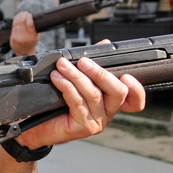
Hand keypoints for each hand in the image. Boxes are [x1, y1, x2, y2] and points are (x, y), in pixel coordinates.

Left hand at [9, 11, 38, 55]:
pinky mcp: (12, 38)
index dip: (29, 17)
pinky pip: (13, 27)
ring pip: (16, 24)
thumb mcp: (37, 37)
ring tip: (21, 14)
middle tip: (25, 13)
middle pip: (22, 22)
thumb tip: (36, 18)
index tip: (29, 14)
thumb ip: (37, 28)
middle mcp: (24, 38)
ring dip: (19, 17)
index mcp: (32, 37)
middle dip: (23, 15)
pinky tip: (17, 18)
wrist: (24, 53)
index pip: (30, 24)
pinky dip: (15, 21)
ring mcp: (17, 38)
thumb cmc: (32, 43)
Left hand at [16, 56, 145, 149]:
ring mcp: (97, 122)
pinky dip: (67, 86)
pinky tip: (57, 78)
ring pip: (94, 95)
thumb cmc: (56, 103)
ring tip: (62, 65)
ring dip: (77, 76)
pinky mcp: (84, 127)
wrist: (36, 126)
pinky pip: (78, 102)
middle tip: (83, 61)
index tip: (127, 76)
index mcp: (110, 103)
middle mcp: (107, 114)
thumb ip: (92, 65)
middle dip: (100, 73)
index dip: (137, 90)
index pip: (134, 101)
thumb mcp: (77, 80)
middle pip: (117, 92)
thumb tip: (105, 45)